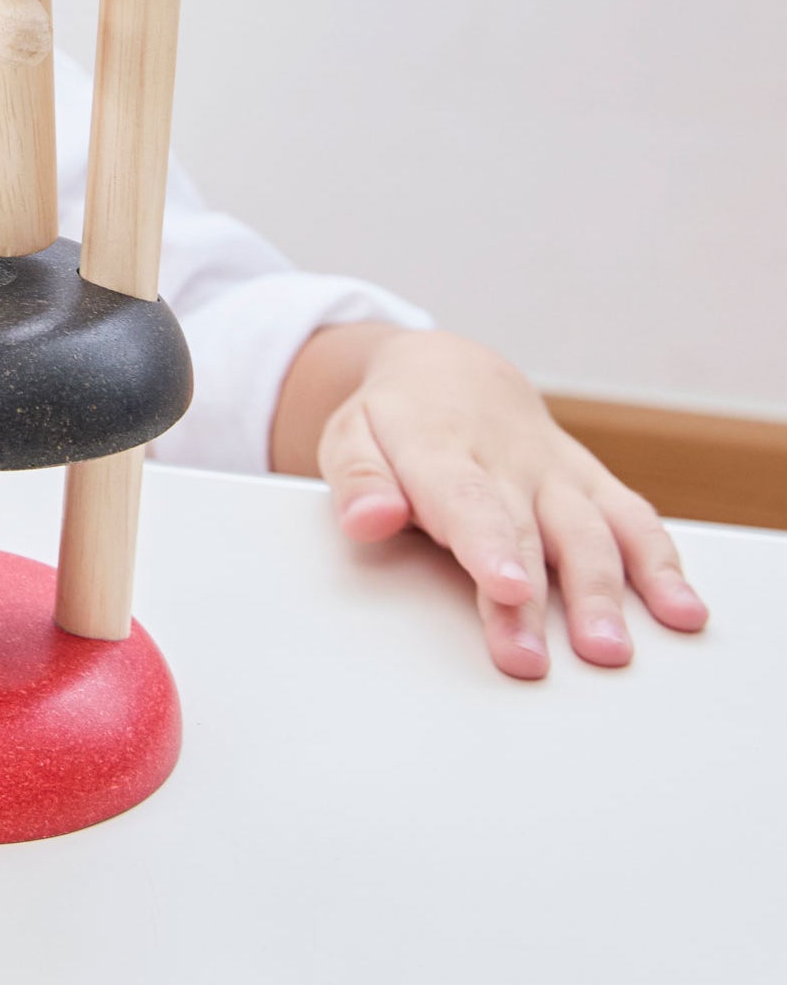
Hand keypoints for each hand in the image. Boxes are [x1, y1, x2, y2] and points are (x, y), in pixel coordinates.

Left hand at [315, 329, 708, 677]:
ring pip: (587, 530)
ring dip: (602, 591)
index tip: (504, 585)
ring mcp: (555, 472)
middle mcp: (507, 460)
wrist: (450, 372)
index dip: (488, 543)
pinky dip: (661, 563)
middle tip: (531, 659)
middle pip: (525, 533)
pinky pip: (632, 519)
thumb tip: (368, 520)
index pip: (466, 498)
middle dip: (532, 600)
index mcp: (439, 447)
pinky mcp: (591, 482)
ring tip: (609, 650)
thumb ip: (359, 482)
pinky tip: (681, 610)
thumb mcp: (351, 437)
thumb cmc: (394, 419)